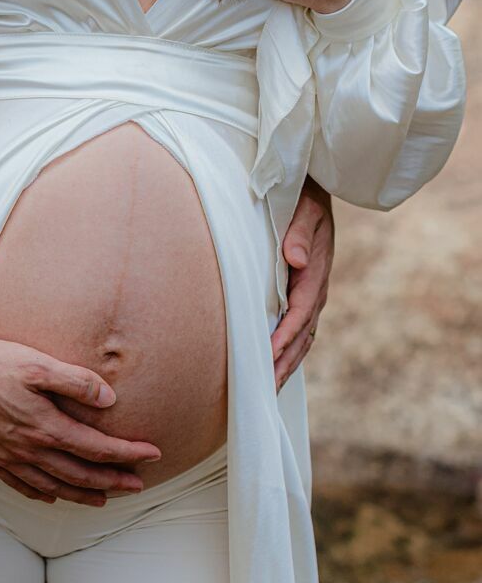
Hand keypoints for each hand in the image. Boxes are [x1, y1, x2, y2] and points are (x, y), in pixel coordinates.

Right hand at [0, 301, 160, 505]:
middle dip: (114, 480)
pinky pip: (24, 487)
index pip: (97, 448)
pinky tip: (54, 496)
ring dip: (84, 494)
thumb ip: (74, 381)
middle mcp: (30, 451)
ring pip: (55, 487)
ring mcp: (9, 459)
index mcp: (46, 427)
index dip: (127, 454)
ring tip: (104, 498)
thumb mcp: (35, 363)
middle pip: (81, 474)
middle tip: (139, 485)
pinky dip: (46, 495)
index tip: (152, 455)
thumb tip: (110, 399)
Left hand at [271, 177, 333, 389]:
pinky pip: (298, 330)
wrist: (314, 193)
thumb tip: (296, 258)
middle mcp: (316, 289)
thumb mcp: (305, 209)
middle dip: (285, 361)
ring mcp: (312, 295)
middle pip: (302, 334)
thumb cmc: (304, 199)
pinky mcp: (304, 296)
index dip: (286, 333)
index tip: (270, 353)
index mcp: (316, 271)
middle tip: (266, 388)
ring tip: (268, 389)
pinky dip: (288, 351)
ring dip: (286, 363)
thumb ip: (299, 232)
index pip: (301, 310)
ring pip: (302, 338)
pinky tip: (274, 366)